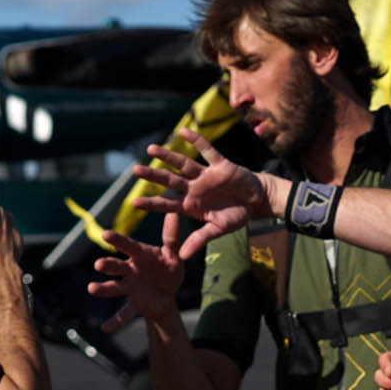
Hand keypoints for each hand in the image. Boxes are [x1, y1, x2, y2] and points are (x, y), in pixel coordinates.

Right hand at [86, 209, 186, 331]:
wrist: (168, 293)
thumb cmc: (168, 268)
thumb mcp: (173, 254)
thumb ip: (172, 237)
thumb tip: (174, 212)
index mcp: (139, 255)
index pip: (127, 245)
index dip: (117, 240)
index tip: (106, 234)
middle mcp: (129, 270)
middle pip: (116, 266)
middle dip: (107, 265)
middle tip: (99, 265)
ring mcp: (129, 287)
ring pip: (114, 288)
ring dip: (103, 289)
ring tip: (91, 289)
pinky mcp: (134, 303)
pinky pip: (123, 313)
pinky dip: (115, 321)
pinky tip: (105, 329)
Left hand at [128, 128, 277, 260]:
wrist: (256, 201)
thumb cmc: (236, 215)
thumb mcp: (218, 229)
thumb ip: (200, 239)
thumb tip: (182, 257)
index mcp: (192, 205)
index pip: (167, 204)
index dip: (152, 203)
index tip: (134, 202)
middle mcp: (195, 188)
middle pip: (170, 180)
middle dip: (153, 175)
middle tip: (135, 170)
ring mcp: (206, 176)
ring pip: (183, 164)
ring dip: (168, 156)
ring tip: (151, 149)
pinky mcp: (220, 165)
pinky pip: (207, 151)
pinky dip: (197, 141)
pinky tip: (183, 131)